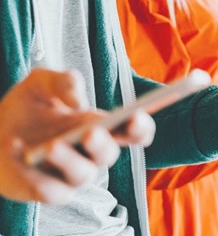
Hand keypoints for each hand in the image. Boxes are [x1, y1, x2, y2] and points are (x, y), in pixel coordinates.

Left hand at [0, 69, 154, 203]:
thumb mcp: (41, 83)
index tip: (136, 116)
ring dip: (69, 161)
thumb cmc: (26, 108)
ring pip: (83, 175)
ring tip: (51, 145)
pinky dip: (38, 178)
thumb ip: (62, 81)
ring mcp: (71, 174)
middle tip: (92, 132)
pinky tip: (20, 153)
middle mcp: (91, 153)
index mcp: (101, 127)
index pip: (133, 132)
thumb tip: (78, 100)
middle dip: (102, 144)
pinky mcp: (49, 191)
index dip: (140, 127)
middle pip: (109, 154)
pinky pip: (53, 192)